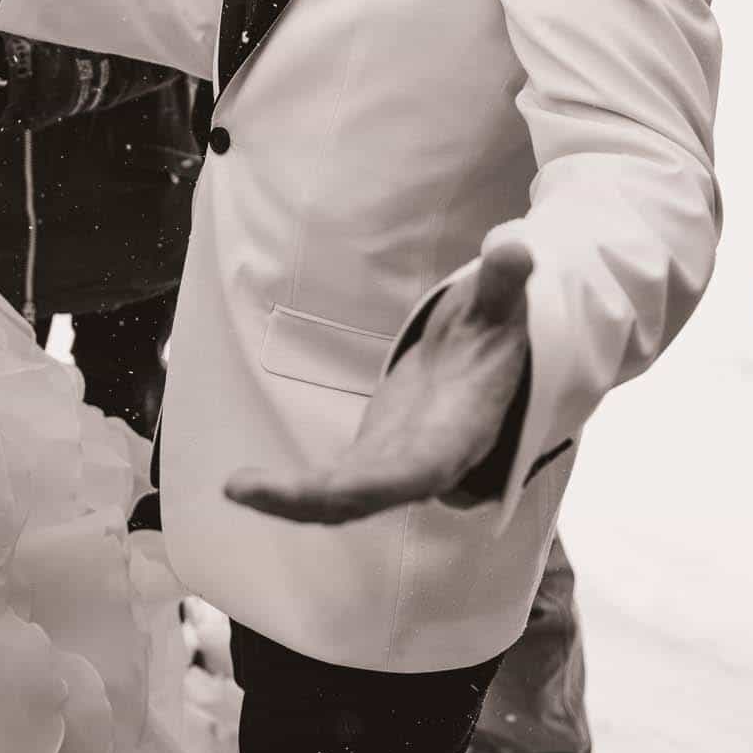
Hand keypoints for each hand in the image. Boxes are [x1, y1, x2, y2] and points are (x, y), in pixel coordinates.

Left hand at [225, 242, 532, 524]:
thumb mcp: (499, 308)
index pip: (415, 469)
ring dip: (289, 501)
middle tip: (245, 490)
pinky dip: (290, 492)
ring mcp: (392, 467)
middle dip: (309, 499)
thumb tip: (516, 250)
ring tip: (236, 489)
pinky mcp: (370, 460)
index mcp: (456, 436)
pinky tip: (245, 488)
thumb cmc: (495, 337)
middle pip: (364, 496)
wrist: (493, 366)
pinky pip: (327, 487)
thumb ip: (502, 284)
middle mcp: (423, 465)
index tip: (329, 488)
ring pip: (339, 501)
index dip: (373, 482)